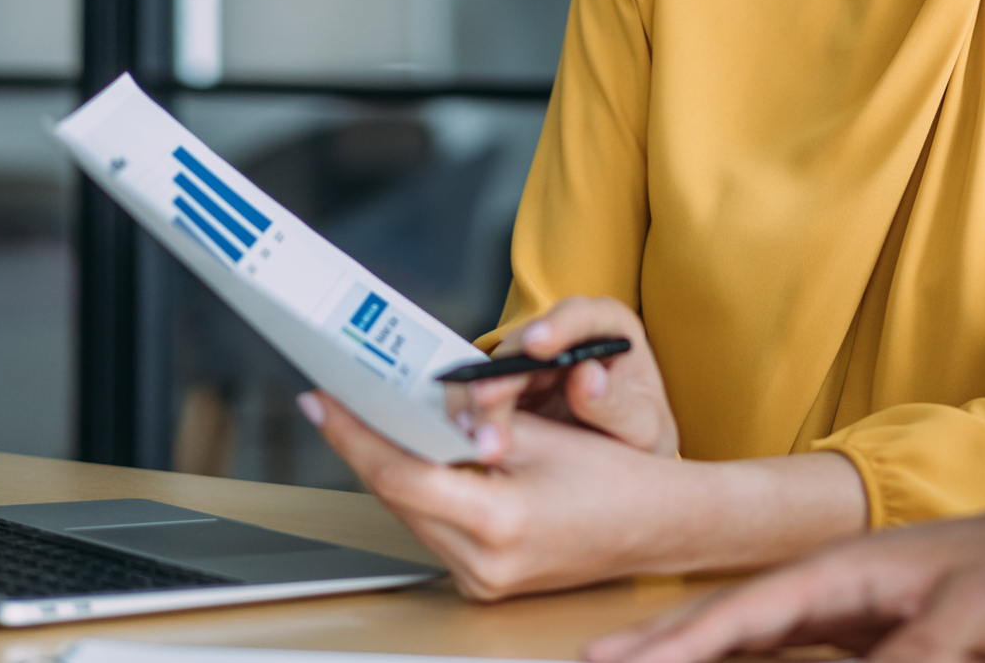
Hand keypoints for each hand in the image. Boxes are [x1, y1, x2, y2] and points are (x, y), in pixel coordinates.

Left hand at [300, 391, 867, 600]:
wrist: (659, 527)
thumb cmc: (615, 478)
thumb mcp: (541, 436)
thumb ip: (474, 422)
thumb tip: (417, 401)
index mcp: (498, 523)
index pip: (401, 474)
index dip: (355, 434)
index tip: (325, 401)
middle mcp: (483, 564)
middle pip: (398, 496)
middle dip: (369, 445)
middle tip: (342, 401)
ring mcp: (482, 581)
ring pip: (412, 514)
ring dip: (395, 468)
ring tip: (377, 422)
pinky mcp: (485, 583)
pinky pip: (435, 530)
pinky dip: (424, 492)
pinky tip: (422, 459)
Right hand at [450, 296, 677, 462]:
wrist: (623, 466)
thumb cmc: (639, 434)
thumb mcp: (643, 425)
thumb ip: (618, 404)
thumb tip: (586, 376)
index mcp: (608, 330)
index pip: (583, 316)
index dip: (558, 326)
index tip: (538, 344)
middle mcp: (564, 338)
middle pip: (524, 345)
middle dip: (503, 375)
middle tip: (486, 402)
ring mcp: (532, 363)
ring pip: (495, 370)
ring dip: (480, 402)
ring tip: (474, 434)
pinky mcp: (508, 391)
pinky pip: (481, 396)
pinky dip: (472, 416)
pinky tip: (467, 437)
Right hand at [583, 480, 984, 662]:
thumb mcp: (966, 624)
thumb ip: (908, 662)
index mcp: (840, 570)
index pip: (745, 613)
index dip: (681, 641)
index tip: (623, 660)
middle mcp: (826, 583)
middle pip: (725, 617)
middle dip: (657, 640)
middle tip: (590, 661)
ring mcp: (836, 605)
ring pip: (743, 634)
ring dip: (687, 652)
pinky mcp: (855, 629)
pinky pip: (777, 649)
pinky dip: (734, 660)